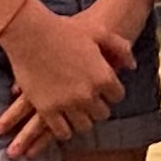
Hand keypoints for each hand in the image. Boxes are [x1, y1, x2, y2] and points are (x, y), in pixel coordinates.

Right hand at [0, 0, 126, 159]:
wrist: (29, 33)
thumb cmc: (64, 29)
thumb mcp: (98, 32)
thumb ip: (119, 48)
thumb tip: (131, 66)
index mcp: (103, 76)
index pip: (117, 96)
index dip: (111, 92)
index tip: (103, 89)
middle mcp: (88, 94)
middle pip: (102, 114)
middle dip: (97, 107)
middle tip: (89, 102)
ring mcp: (67, 104)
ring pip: (83, 126)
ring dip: (82, 120)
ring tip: (76, 113)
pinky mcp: (47, 110)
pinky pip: (61, 131)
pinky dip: (64, 130)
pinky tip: (62, 123)